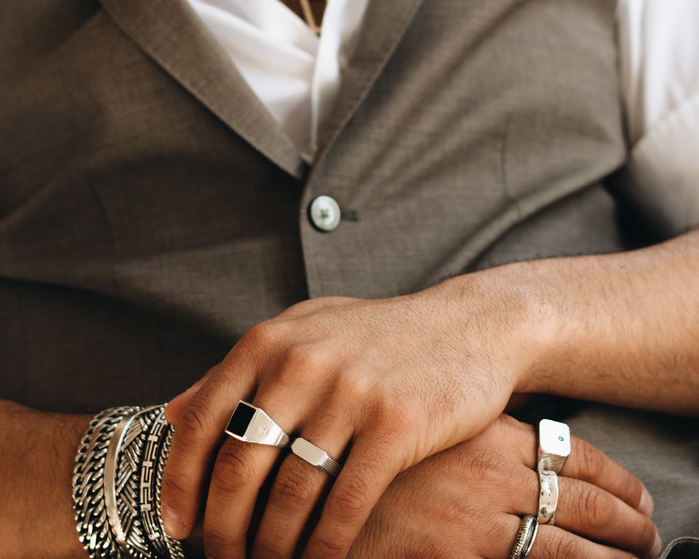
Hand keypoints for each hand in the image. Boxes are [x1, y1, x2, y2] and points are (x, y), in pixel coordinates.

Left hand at [160, 274, 540, 558]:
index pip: (202, 420)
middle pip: (238, 464)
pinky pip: (345, 504)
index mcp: (269, 340)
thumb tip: (170, 412)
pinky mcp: (395, 423)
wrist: (467, 327)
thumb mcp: (302, 332)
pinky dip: (324, 548)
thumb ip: (238, 370)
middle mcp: (302, 361)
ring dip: (271, 548)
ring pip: (290, 493)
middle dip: (222, 529)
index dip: (180, 482)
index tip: (177, 526)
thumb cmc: (376, 337)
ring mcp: (349, 391)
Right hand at [347, 415, 659, 558]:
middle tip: (652, 534)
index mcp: (485, 429)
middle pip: (587, 496)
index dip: (616, 476)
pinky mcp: (464, 555)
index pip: (573, 451)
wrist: (309, 488)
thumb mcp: (417, 416)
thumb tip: (507, 419)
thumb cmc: (362, 448)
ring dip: (619, 555)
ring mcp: (483, 515)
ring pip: (577, 543)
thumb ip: (460, 419)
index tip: (640, 494)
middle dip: (630, 520)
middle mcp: (494, 468)